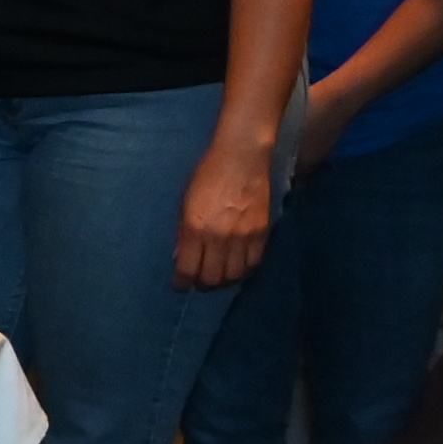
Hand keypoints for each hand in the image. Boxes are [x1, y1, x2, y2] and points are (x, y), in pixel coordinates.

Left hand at [177, 127, 281, 285]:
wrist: (242, 158)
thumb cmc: (207, 175)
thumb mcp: (186, 201)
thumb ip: (184, 230)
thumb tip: (181, 256)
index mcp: (194, 227)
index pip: (187, 268)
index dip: (182, 282)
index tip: (180, 285)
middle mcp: (218, 237)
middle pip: (211, 278)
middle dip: (202, 283)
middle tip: (199, 281)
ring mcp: (242, 237)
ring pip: (234, 275)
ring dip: (224, 280)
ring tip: (218, 276)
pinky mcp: (262, 234)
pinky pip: (254, 264)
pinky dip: (244, 271)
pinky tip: (238, 268)